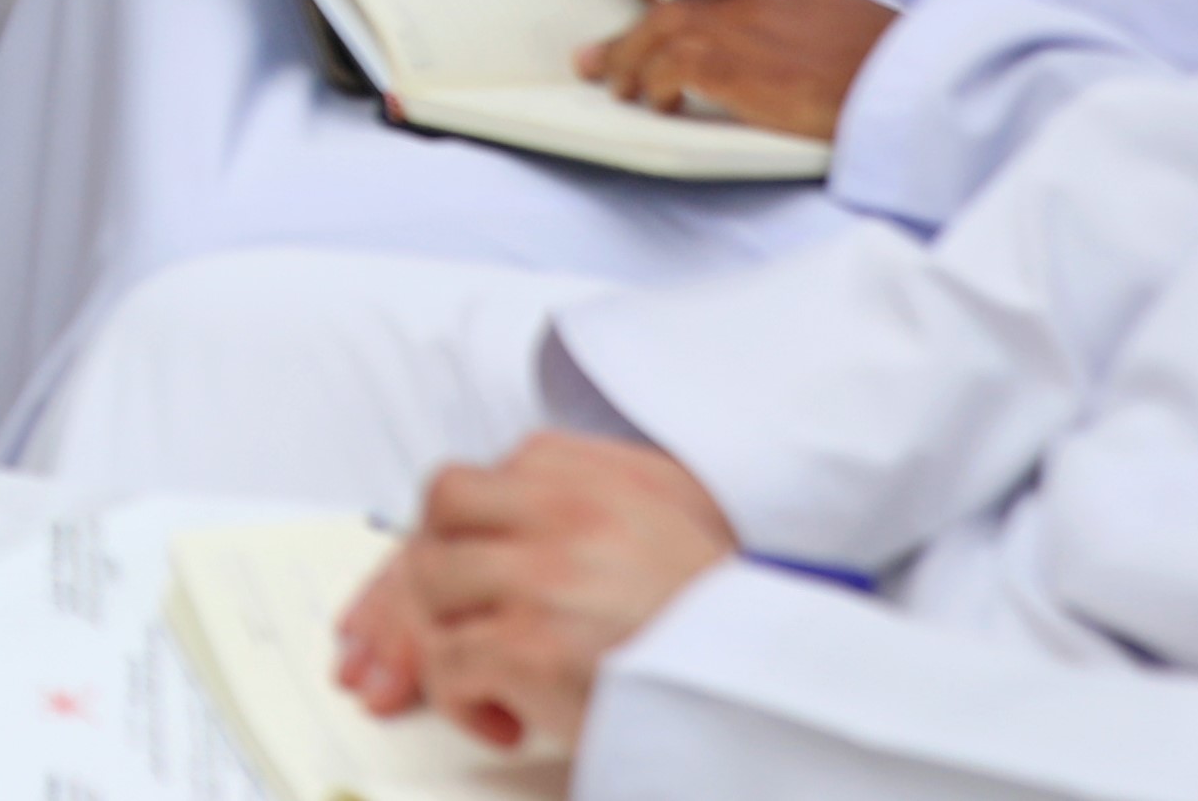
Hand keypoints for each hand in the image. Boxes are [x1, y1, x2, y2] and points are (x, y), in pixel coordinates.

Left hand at [332, 435, 739, 755]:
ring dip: (451, 636)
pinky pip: (445, 662)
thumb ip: (579, 505)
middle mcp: (566, 508)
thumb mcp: (665, 524)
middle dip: (440, 564)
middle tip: (465, 621)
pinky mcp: (529, 643)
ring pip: (430, 583)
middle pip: (441, 505)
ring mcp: (543, 572)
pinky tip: (511, 722)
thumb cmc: (714, 626)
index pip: (483, 478)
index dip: (459, 535)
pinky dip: (464, 702)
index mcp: (596, 475)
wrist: (768, 687)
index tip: (463, 581)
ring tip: (500, 676)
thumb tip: (486, 532)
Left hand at [570, 0, 896, 138]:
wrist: (912, 84)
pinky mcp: (742, 70)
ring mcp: (748, 30)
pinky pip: (672, 70)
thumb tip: (766, 43)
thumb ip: (793, 18)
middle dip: (622, 34)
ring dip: (630, 67)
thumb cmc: (886, 64)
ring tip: (620, 92)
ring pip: (659, 36)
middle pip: (667, 2)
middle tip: (590, 59)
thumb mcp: (841, 21)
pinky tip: (660, 105)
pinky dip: (656, 86)